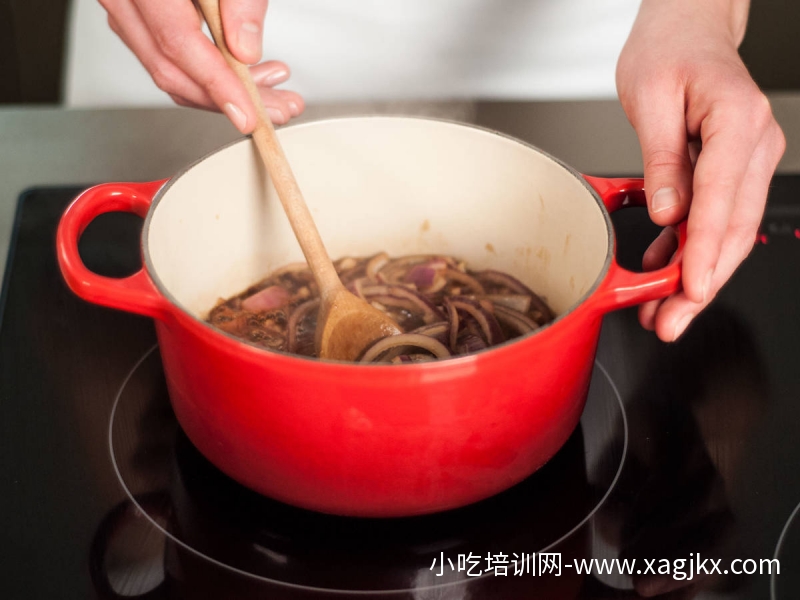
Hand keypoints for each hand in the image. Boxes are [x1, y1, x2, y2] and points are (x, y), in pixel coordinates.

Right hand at [99, 0, 303, 130]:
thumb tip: (245, 49)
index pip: (178, 44)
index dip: (216, 86)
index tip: (249, 114)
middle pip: (170, 68)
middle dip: (228, 99)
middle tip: (279, 107)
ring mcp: (124, 2)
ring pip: (167, 66)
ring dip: (222, 88)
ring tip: (273, 86)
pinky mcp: (136, 8)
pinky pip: (166, 51)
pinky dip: (207, 69)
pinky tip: (246, 70)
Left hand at [616, 0, 784, 341]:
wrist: (687, 28)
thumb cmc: (668, 50)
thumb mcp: (650, 98)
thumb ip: (661, 160)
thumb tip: (668, 213)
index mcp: (736, 123)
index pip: (721, 201)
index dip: (705, 253)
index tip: (690, 289)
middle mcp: (752, 145)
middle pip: (732, 229)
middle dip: (702, 283)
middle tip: (668, 321)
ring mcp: (747, 159)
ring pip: (727, 232)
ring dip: (695, 275)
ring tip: (661, 311)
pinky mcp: (731, 168)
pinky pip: (715, 217)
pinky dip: (690, 248)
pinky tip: (664, 270)